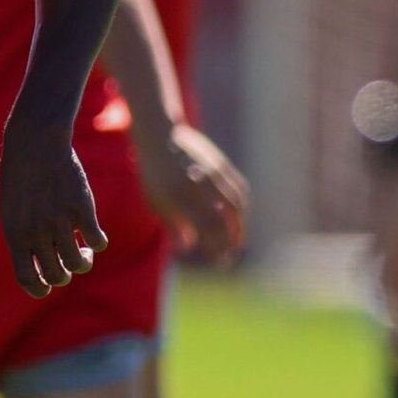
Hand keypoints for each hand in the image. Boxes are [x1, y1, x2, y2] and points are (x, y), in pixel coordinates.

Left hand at [0, 118, 108, 297]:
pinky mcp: (82, 208)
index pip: (27, 278)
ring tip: (83, 250)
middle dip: (64, 275)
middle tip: (68, 260)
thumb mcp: (11, 211)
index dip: (39, 289)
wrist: (35, 144)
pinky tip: (95, 234)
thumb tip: (36, 269)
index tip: (47, 287)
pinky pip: (98, 240)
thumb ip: (21, 239)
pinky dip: (99, 242)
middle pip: (56, 275)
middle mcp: (37, 232)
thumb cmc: (21, 179)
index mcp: (15, 234)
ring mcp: (60, 221)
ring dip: (83, 261)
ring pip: (79, 264)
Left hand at [135, 122, 248, 264]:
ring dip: (240, 227)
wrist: (161, 136)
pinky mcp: (222, 165)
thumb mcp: (155, 201)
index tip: (219, 261)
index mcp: (180, 195)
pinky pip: (239, 190)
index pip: (207, 227)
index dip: (217, 247)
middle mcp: (200, 184)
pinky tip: (239, 220)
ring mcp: (214, 173)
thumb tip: (189, 247)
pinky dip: (242, 208)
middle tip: (229, 258)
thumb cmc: (154, 173)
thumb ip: (173, 225)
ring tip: (237, 242)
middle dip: (229, 242)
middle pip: (225, 219)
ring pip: (237, 205)